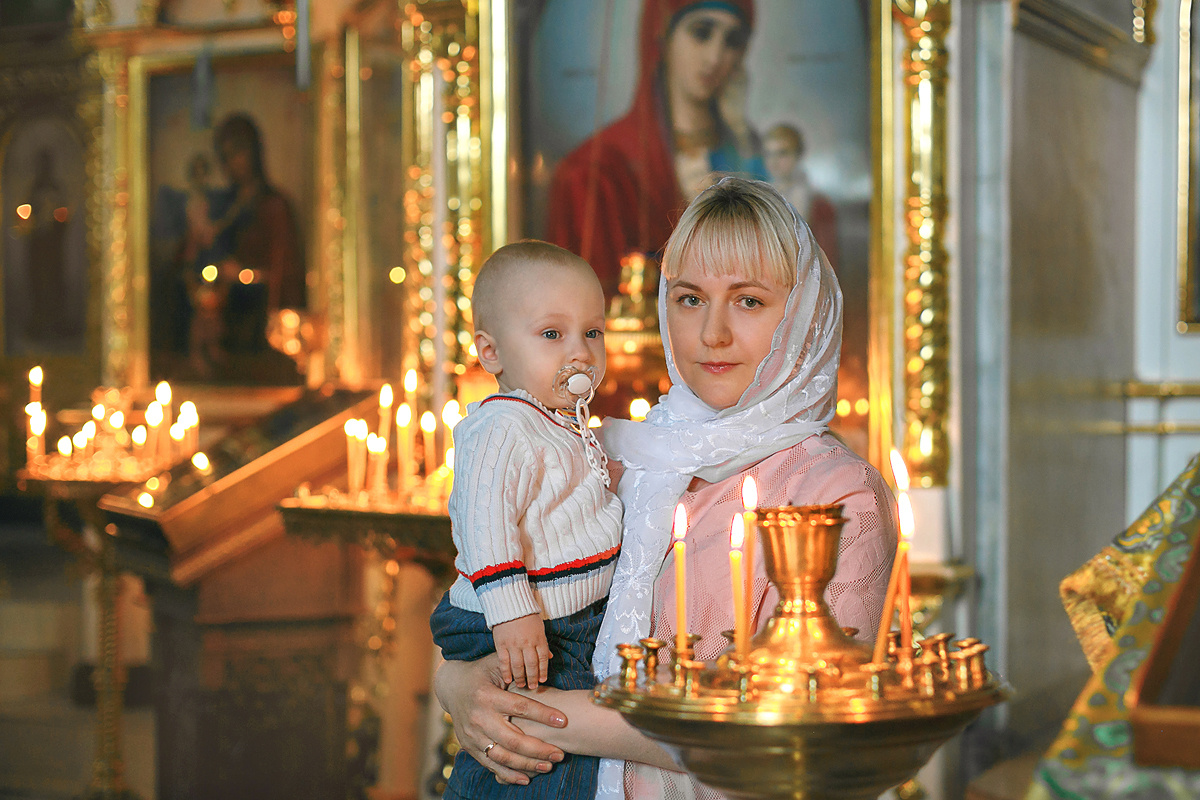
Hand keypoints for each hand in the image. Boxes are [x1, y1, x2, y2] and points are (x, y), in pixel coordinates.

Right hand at [433, 655, 566, 784]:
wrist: (451, 687)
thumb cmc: (481, 672)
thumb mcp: (495, 661)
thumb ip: (520, 662)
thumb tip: (550, 656)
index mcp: (487, 695)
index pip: (520, 707)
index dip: (543, 714)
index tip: (564, 721)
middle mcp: (479, 717)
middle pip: (513, 740)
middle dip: (539, 749)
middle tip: (560, 753)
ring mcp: (472, 735)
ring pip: (503, 756)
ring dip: (527, 764)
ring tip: (549, 766)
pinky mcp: (469, 746)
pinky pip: (490, 764)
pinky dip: (509, 774)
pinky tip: (527, 777)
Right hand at [492, 614, 551, 688]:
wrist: (510, 604)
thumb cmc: (527, 617)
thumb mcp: (540, 628)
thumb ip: (543, 644)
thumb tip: (550, 657)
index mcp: (538, 638)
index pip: (543, 659)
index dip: (543, 671)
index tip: (542, 680)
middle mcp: (527, 643)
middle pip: (531, 665)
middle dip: (532, 678)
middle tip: (532, 687)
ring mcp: (513, 644)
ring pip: (518, 666)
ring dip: (520, 677)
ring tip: (521, 685)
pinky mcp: (501, 644)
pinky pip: (504, 661)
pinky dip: (506, 672)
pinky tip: (508, 679)